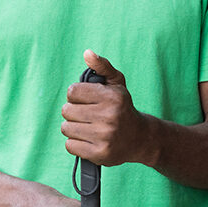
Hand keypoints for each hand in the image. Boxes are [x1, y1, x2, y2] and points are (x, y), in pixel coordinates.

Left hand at [62, 50, 149, 166]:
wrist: (141, 138)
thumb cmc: (123, 107)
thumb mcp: (117, 84)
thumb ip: (102, 66)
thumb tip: (87, 53)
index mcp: (112, 96)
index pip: (73, 91)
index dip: (76, 95)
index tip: (86, 99)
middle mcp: (109, 116)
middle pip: (67, 110)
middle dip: (74, 112)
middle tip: (87, 114)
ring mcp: (104, 136)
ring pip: (66, 128)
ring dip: (73, 127)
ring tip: (87, 127)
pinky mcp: (99, 153)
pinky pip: (70, 145)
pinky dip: (75, 143)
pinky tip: (88, 139)